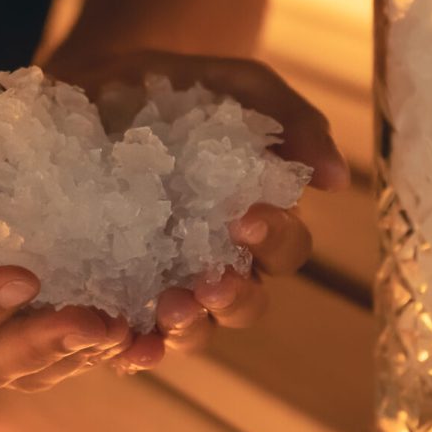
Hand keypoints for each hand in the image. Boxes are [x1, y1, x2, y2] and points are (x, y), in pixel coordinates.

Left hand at [45, 50, 347, 371]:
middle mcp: (218, 261)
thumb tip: (336, 178)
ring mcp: (167, 281)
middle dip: (231, 299)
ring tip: (166, 311)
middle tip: (206, 283)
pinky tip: (124, 347)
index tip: (245, 217)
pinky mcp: (115, 291)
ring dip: (187, 330)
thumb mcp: (239, 87)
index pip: (284, 248)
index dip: (273, 240)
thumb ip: (292, 122)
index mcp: (256, 221)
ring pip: (195, 330)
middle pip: (245, 304)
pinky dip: (133, 350)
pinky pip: (131, 335)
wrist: (94, 81)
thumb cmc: (178, 88)